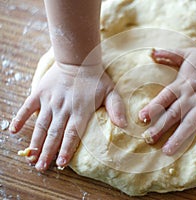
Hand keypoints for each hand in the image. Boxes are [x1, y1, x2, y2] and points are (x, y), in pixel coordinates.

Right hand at [10, 62, 126, 170]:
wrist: (78, 60)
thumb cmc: (96, 79)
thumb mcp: (111, 92)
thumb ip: (116, 109)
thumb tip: (125, 126)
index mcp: (81, 110)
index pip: (72, 134)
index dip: (66, 149)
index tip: (60, 164)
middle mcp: (64, 108)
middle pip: (55, 134)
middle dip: (48, 152)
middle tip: (41, 167)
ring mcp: (50, 101)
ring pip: (41, 125)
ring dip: (35, 142)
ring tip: (31, 157)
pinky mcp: (40, 93)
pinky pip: (27, 107)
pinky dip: (20, 118)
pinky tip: (14, 131)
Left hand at [139, 48, 195, 154]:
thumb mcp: (186, 53)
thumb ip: (168, 54)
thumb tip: (151, 52)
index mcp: (181, 85)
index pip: (164, 98)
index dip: (153, 108)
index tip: (142, 118)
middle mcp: (191, 97)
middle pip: (173, 114)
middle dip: (160, 127)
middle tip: (148, 140)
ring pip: (190, 123)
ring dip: (179, 137)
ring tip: (168, 151)